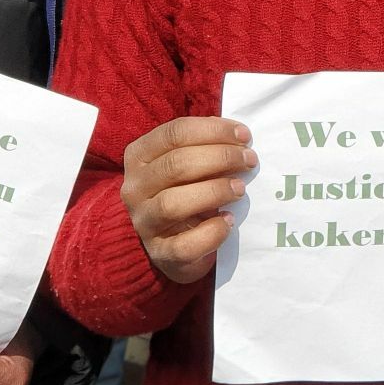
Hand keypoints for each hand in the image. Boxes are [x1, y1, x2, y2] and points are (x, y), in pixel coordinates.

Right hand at [122, 117, 256, 285]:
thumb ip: (205, 146)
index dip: (213, 131)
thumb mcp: (188, 164)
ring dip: (214, 191)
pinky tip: (228, 221)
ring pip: (173, 203)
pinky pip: (184, 245)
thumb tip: (238, 137)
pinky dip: (211, 232)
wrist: (172, 243)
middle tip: (249, 160)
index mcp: (139, 156)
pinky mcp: (160, 253)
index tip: (244, 135)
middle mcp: (134, 188)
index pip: (174, 133)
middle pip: (176, 164)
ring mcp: (144, 222)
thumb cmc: (185, 191)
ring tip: (240, 189)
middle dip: (221, 158)